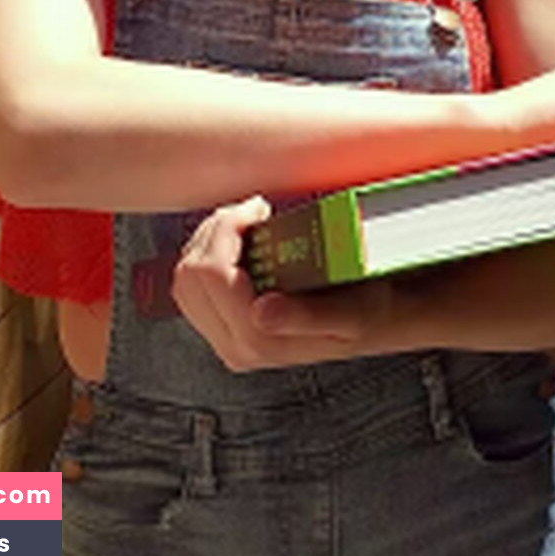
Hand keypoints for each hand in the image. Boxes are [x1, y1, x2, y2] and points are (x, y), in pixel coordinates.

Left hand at [172, 196, 400, 371]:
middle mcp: (235, 347)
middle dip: (217, 230)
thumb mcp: (349, 314)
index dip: (227, 231)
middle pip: (190, 275)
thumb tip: (260, 313)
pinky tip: (239, 241)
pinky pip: (190, 286)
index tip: (261, 208)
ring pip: (184, 278)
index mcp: (259, 342)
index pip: (212, 275)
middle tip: (255, 210)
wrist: (371, 325)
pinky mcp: (221, 328)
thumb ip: (305, 317)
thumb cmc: (363, 310)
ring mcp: (223, 339)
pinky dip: (208, 253)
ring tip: (248, 222)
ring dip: (211, 239)